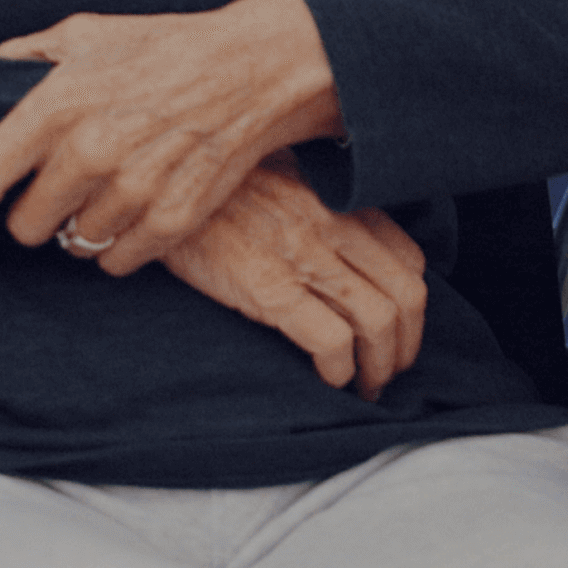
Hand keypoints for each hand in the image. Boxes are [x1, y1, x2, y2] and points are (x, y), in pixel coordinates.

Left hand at [0, 0, 345, 275]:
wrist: (250, 66)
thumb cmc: (162, 46)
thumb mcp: (87, 33)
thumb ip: (28, 56)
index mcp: (55, 106)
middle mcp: (88, 152)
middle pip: (26, 226)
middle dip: (35, 211)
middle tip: (64, 181)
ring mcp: (131, 191)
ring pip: (73, 245)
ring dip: (80, 226)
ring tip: (107, 187)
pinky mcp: (171, 220)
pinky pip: (117, 260)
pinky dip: (118, 243)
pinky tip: (136, 205)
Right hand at [161, 154, 429, 400]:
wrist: (155, 187)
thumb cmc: (215, 191)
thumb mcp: (278, 180)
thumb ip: (318, 207)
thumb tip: (349, 253)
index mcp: (334, 199)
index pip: (409, 257)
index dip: (412, 305)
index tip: (399, 331)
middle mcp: (329, 222)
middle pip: (405, 295)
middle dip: (406, 345)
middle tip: (389, 372)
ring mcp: (301, 254)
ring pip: (378, 321)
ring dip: (379, 367)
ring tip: (364, 387)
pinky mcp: (266, 287)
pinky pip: (331, 341)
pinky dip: (340, 371)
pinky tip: (329, 380)